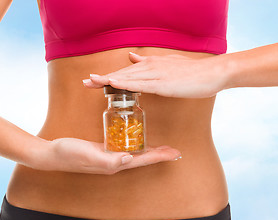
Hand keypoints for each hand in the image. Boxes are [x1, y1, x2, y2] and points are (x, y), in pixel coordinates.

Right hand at [30, 137, 181, 174]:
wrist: (52, 153)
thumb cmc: (68, 154)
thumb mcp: (87, 155)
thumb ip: (108, 160)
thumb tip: (130, 159)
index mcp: (113, 164)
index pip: (141, 160)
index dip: (159, 156)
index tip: (175, 153)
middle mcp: (114, 162)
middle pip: (142, 158)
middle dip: (159, 154)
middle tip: (174, 150)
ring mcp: (108, 156)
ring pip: (135, 152)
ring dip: (149, 150)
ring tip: (162, 147)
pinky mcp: (103, 149)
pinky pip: (124, 146)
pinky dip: (134, 143)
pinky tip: (137, 138)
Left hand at [82, 52, 228, 97]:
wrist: (212, 72)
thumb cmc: (191, 72)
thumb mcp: (167, 65)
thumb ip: (148, 62)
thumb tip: (132, 57)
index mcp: (150, 65)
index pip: (125, 72)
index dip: (108, 77)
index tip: (93, 81)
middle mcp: (150, 68)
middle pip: (122, 74)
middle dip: (102, 79)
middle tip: (84, 83)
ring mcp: (156, 75)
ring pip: (127, 78)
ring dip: (108, 80)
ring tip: (91, 82)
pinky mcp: (163, 84)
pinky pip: (141, 84)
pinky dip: (125, 84)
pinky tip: (113, 84)